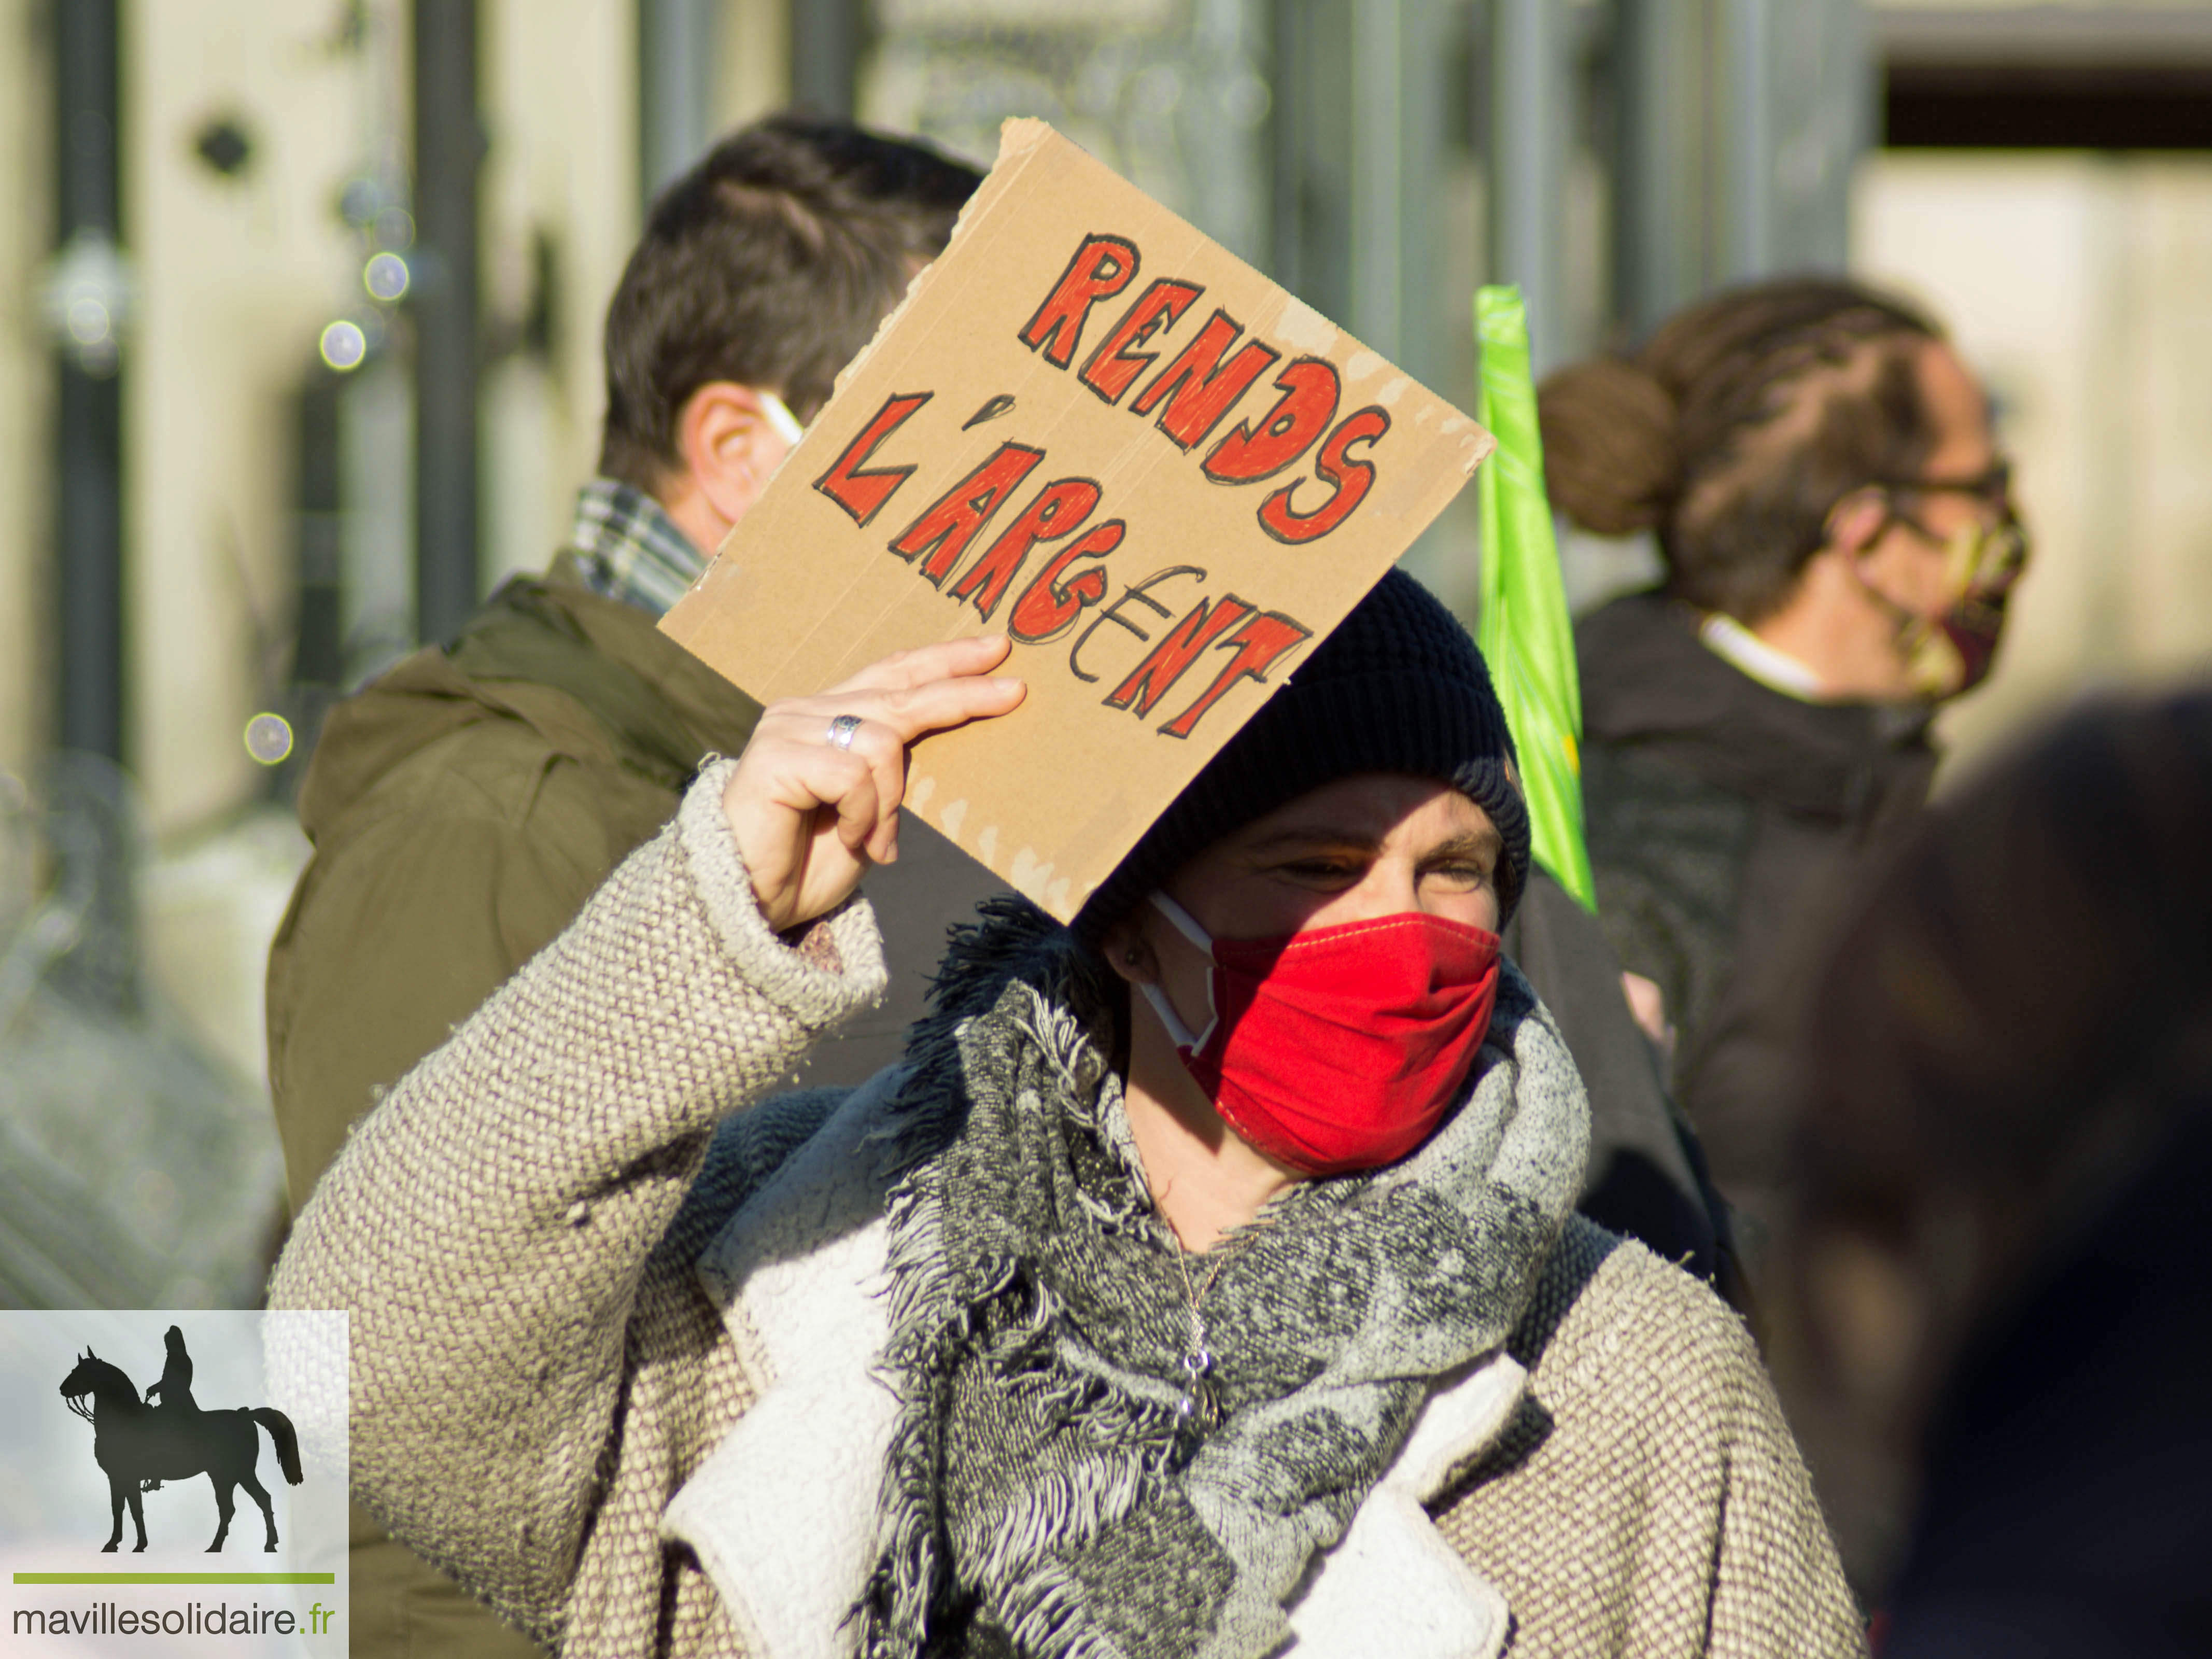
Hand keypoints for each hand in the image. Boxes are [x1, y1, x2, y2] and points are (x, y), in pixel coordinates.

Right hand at [721, 636, 1024, 931]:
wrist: (748, 906)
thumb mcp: (871, 808)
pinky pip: (854, 774)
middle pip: (899, 693)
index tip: (995, 651)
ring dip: (891, 802)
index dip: (943, 660)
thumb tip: (945, 740)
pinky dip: (867, 815)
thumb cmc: (808, 862)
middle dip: (961, 692)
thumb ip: (895, 769)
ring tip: (876, 841)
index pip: (892, 675)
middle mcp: (804, 711)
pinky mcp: (776, 757)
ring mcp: (786, 729)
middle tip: (1014, 692)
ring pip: (883, 741)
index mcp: (827, 715)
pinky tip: (855, 840)